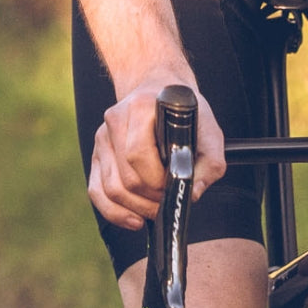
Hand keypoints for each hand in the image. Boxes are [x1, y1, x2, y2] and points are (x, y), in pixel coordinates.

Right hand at [88, 74, 225, 229]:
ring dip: (135, 208)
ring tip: (155, 210)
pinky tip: (134, 218)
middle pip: (126, 177)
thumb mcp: (208, 128)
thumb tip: (193, 193)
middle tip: (167, 203)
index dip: (157, 179)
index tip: (174, 185)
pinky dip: (114, 212)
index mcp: (140, 106)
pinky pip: (97, 191)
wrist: (161, 88)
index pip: (138, 154)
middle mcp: (116, 119)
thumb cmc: (185, 110)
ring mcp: (102, 137)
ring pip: (110, 188)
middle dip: (149, 199)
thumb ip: (211, 161)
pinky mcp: (96, 154)